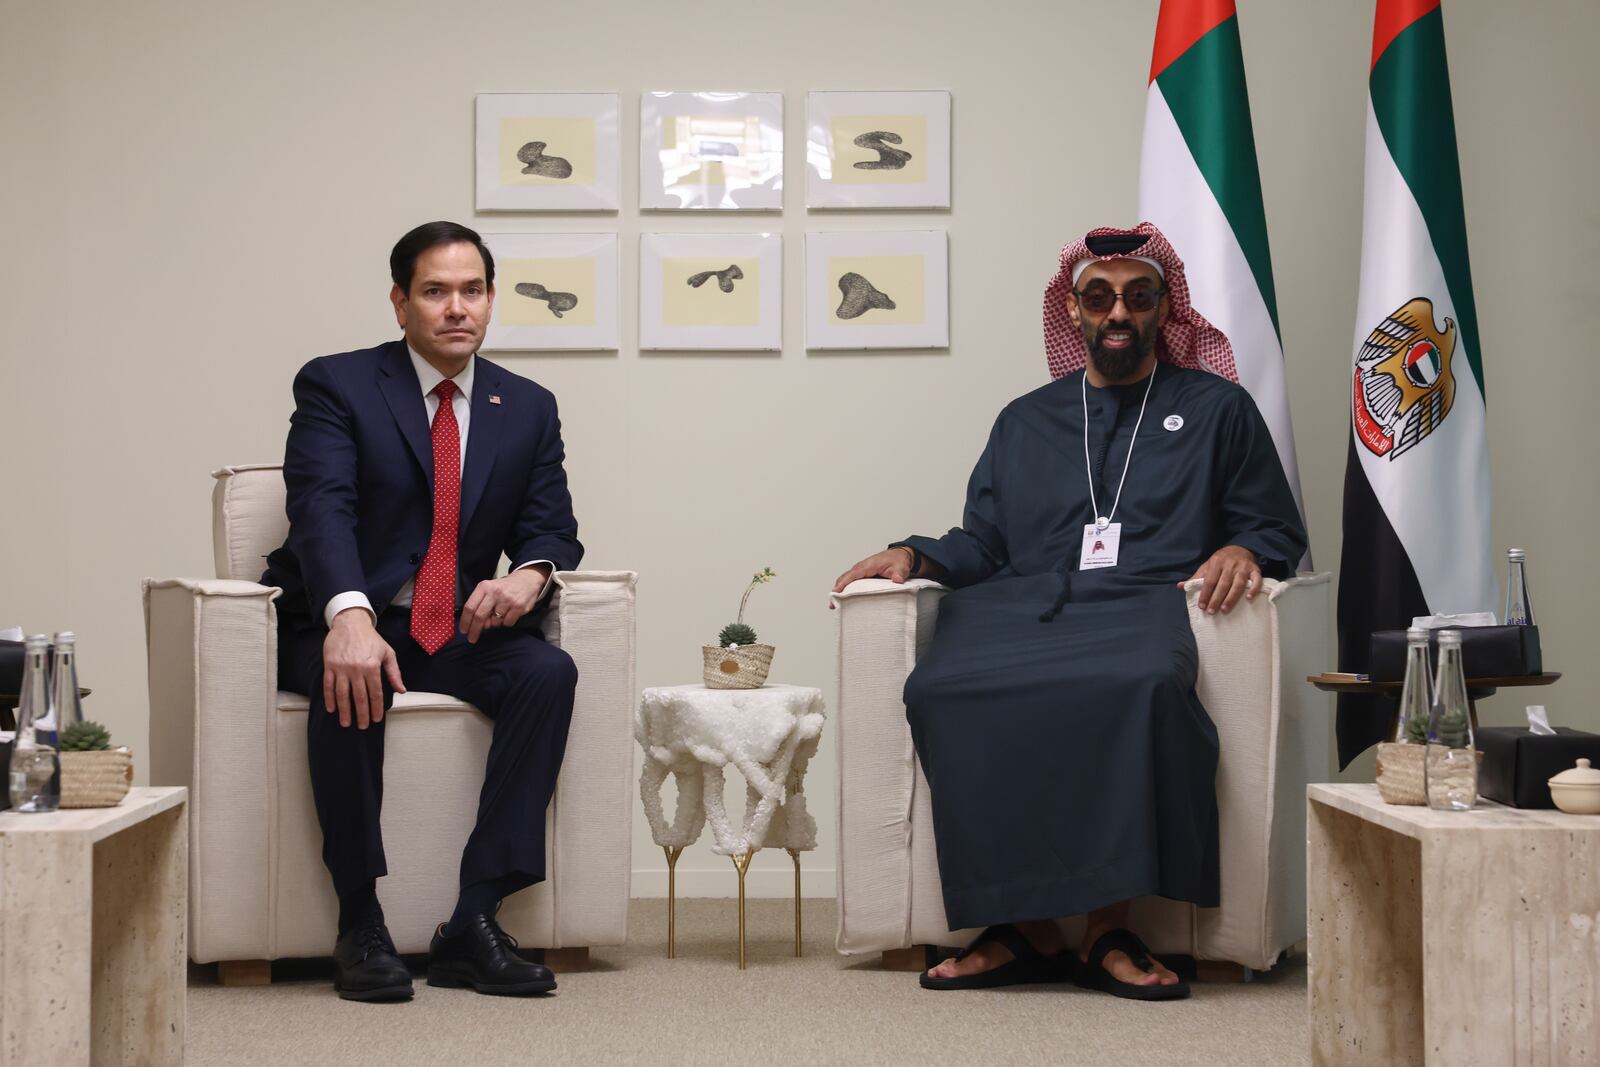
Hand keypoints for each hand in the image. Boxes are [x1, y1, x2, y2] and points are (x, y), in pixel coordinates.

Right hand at [323, 609, 404, 728]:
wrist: (350, 622)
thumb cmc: (371, 638)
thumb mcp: (388, 653)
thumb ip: (394, 673)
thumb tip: (401, 690)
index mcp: (372, 666)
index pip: (376, 693)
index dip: (377, 708)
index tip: (377, 719)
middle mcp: (357, 669)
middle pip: (359, 697)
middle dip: (362, 714)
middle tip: (362, 726)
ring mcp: (341, 667)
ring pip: (342, 694)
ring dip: (344, 710)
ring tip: (346, 723)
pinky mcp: (329, 665)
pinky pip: (328, 685)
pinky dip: (329, 698)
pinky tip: (331, 709)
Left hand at [460, 565, 550, 642]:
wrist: (527, 580)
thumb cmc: (504, 587)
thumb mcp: (489, 589)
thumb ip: (480, 604)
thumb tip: (478, 624)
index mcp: (484, 587)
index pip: (470, 607)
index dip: (465, 621)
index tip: (464, 630)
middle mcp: (495, 592)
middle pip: (480, 616)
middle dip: (474, 630)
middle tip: (472, 638)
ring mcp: (508, 600)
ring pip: (494, 622)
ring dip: (494, 623)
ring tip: (499, 614)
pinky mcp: (519, 607)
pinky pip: (507, 623)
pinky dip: (506, 622)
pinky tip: (508, 613)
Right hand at [831, 547, 916, 595]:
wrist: (899, 555)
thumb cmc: (897, 560)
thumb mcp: (901, 566)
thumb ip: (899, 573)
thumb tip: (897, 579)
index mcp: (869, 565)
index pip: (853, 574)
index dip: (844, 583)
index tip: (836, 591)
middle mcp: (861, 567)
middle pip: (845, 577)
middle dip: (837, 589)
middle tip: (833, 603)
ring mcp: (860, 572)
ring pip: (846, 580)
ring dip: (839, 590)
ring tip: (835, 604)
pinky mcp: (861, 576)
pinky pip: (850, 581)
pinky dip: (844, 589)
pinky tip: (843, 599)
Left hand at [1183, 545, 1261, 614]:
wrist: (1241, 548)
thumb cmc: (1221, 561)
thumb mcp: (1207, 566)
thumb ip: (1195, 577)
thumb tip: (1180, 586)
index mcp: (1216, 563)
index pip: (1209, 580)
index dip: (1205, 593)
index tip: (1202, 606)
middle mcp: (1230, 565)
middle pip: (1223, 584)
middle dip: (1216, 598)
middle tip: (1212, 611)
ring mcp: (1243, 567)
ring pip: (1238, 584)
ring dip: (1231, 597)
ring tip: (1225, 609)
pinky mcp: (1255, 570)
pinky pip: (1256, 580)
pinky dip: (1254, 589)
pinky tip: (1249, 598)